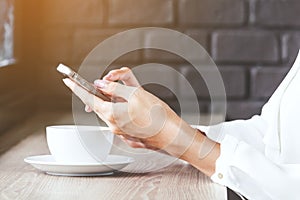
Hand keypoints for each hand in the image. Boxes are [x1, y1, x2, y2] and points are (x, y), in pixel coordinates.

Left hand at [62, 67, 219, 175]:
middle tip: (105, 85)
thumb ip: (115, 88)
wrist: (172, 135)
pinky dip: (123, 112)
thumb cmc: (157, 115)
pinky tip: (136, 111)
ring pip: (110, 112)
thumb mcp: (136, 93)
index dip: (76, 87)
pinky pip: (120, 120)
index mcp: (111, 113)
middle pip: (99, 105)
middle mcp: (112, 125)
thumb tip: (100, 84)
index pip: (88, 98)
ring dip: (113, 103)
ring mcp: (121, 132)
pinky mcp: (129, 135)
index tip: (67, 80)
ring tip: (128, 98)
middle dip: (100, 94)